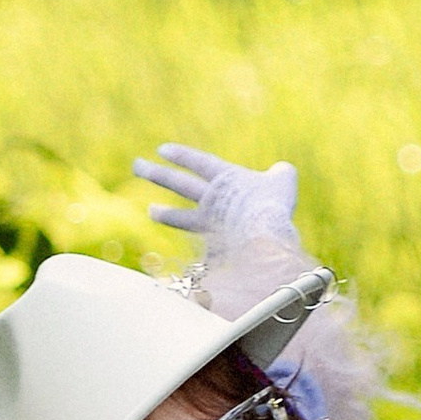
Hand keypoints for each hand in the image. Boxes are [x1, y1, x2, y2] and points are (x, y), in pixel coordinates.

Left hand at [132, 142, 301, 250]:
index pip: (198, 162)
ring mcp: (209, 225)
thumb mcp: (284, 182)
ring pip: (181, 218)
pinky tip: (185, 268)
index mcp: (226, 179)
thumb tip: (284, 170)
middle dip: (156, 174)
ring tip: (151, 211)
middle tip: (137, 166)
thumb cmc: (275, 205)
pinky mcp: (213, 250)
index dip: (181, 155)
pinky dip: (195, 262)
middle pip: (179, 184)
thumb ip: (281, 173)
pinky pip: (200, 255)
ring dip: (165, 214)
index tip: (162, 151)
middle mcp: (211, 200)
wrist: (264, 237)